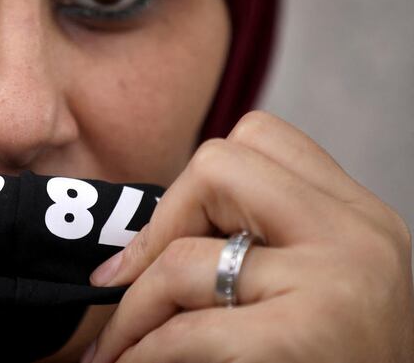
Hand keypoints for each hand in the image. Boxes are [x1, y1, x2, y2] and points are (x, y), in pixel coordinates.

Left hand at [84, 111, 413, 362]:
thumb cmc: (330, 358)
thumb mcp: (318, 285)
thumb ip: (263, 241)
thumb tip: (147, 240)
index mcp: (358, 215)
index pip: (259, 137)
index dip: (196, 181)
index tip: (169, 236)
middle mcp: (357, 236)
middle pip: (215, 165)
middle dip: (158, 225)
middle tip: (128, 281)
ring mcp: (334, 283)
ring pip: (183, 255)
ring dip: (133, 308)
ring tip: (117, 345)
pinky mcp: (299, 337)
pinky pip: (184, 330)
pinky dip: (142, 350)